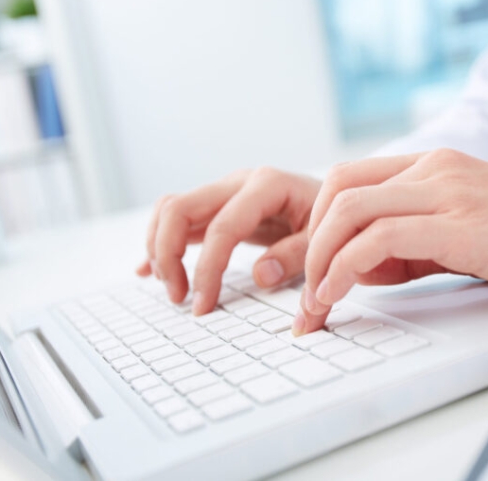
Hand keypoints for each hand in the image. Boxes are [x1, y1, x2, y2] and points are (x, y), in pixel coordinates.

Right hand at [137, 168, 320, 314]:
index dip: (207, 269)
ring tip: (173, 289)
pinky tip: (150, 271)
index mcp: (267, 185)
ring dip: (160, 248)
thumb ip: (297, 255)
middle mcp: (238, 182)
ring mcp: (225, 190)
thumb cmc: (332, 219)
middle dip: (168, 255)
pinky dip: (160, 242)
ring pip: (171, 209)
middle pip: (179, 208)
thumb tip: (260, 275)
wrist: (337, 200)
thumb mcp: (325, 238)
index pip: (222, 227)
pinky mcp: (219, 205)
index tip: (203, 306)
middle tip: (179, 298)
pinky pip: (178, 218)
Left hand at [295, 149, 487, 334]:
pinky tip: (339, 295)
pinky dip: (345, 268)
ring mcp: (448, 191)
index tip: (313, 272)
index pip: (350, 181)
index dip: (319, 226)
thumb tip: (363, 268)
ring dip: (319, 260)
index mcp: (435, 166)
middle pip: (338, 189)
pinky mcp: (463, 224)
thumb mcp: (468, 233)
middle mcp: (435, 168)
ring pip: (350, 209)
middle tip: (304, 292)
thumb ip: (415, 245)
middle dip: (308, 242)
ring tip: (315, 304)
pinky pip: (380, 238)